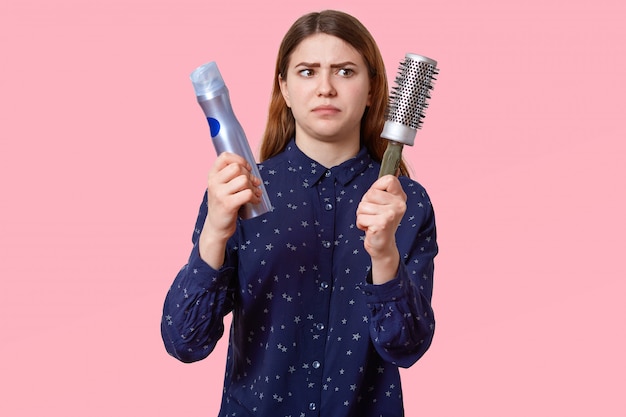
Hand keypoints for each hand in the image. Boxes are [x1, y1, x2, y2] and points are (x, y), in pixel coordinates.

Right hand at [199, 152, 262, 266]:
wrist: (216, 227)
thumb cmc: (223, 204)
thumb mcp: (221, 187)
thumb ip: (231, 176)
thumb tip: (253, 171)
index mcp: (212, 175)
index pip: (225, 156)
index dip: (240, 159)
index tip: (247, 168)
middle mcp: (214, 182)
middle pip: (237, 168)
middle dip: (249, 175)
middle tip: (253, 184)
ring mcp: (219, 194)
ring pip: (244, 180)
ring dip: (253, 187)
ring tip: (255, 193)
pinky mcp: (228, 205)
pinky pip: (247, 194)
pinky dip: (255, 197)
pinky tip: (255, 200)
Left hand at [356, 175, 406, 283]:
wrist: (382, 246)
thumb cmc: (379, 222)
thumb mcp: (384, 203)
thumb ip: (384, 188)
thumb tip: (395, 167)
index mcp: (401, 197)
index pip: (388, 179)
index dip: (376, 188)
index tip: (377, 199)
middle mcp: (399, 205)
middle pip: (370, 193)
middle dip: (365, 204)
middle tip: (373, 215)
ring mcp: (392, 214)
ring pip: (363, 206)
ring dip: (362, 215)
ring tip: (371, 222)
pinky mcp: (382, 224)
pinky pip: (361, 217)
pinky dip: (361, 224)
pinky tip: (370, 229)